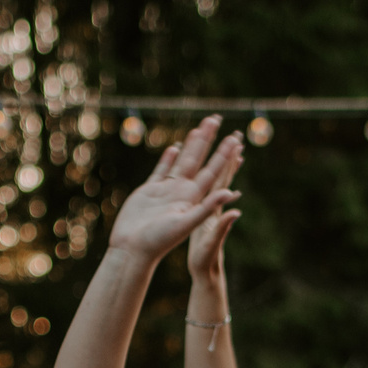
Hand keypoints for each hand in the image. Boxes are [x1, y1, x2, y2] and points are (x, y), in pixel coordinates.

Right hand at [105, 117, 243, 263]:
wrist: (132, 249)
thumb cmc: (158, 241)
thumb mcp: (186, 223)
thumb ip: (207, 207)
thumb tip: (231, 192)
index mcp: (193, 198)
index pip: (213, 171)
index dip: (224, 154)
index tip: (235, 138)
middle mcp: (183, 192)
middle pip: (199, 160)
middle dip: (209, 140)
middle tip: (216, 118)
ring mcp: (167, 191)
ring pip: (182, 161)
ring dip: (191, 145)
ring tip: (200, 128)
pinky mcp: (150, 191)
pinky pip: (162, 170)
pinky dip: (169, 158)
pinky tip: (175, 147)